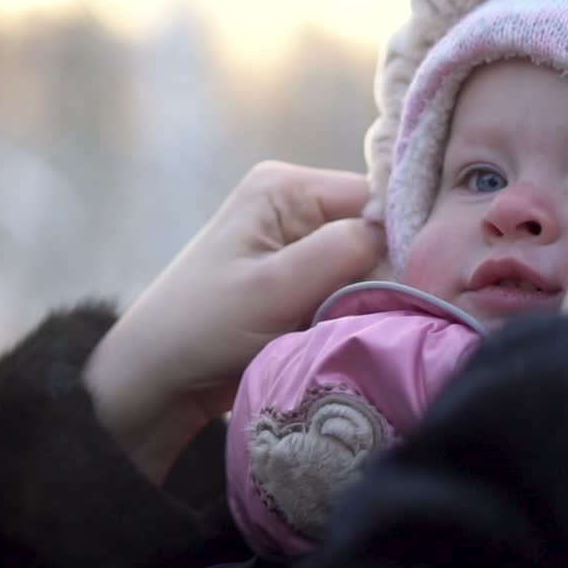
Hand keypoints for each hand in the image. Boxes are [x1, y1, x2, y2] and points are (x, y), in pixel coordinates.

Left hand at [85, 161, 384, 481]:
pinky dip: (349, 313)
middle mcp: (293, 204)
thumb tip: (402, 231)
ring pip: (365, 266)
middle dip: (381, 272)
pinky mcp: (295, 283)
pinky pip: (346, 290)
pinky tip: (342, 334)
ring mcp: (294, 244)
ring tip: (353, 328)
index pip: (374, 197)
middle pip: (373, 231)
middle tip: (377, 313)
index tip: (410, 284)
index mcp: (284, 186)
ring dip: (365, 298)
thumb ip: (342, 252)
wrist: (156, 381)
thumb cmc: (202, 328)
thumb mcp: (273, 288)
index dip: (398, 238)